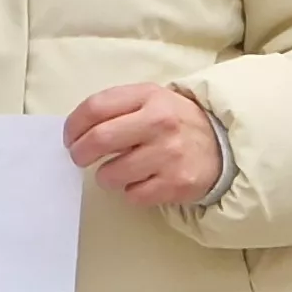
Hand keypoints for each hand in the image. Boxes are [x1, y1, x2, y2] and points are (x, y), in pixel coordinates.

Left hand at [65, 83, 223, 207]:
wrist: (222, 145)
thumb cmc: (175, 122)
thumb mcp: (151, 99)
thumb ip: (117, 106)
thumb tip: (77, 130)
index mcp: (149, 96)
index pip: (95, 107)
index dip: (73, 126)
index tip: (70, 138)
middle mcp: (159, 122)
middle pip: (99, 140)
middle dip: (80, 154)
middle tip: (80, 158)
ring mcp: (169, 154)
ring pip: (112, 174)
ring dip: (105, 176)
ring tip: (117, 171)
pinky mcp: (176, 184)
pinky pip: (133, 195)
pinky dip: (130, 192)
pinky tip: (141, 181)